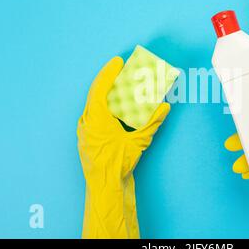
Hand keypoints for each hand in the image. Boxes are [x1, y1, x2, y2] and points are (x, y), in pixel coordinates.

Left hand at [77, 56, 169, 237]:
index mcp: (96, 118)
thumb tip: (164, 107)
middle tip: (119, 71)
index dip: (108, 72)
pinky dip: (104, 107)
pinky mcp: (87, 138)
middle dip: (107, 81)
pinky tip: (114, 110)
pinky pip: (93, 116)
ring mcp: (84, 131)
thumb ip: (152, 122)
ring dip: (105, 95)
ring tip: (117, 88)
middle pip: (95, 94)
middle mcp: (86, 122)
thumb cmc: (118, 164)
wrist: (105, 187)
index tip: (117, 62)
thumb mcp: (138, 141)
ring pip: (93, 105)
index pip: (99, 88)